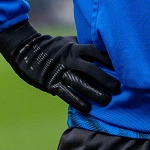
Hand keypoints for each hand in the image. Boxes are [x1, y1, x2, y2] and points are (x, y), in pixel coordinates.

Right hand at [0, 20, 120, 112]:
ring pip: (80, 83)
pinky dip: (76, 101)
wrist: (26, 50)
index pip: (97, 52)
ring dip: (94, 93)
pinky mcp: (50, 82)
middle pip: (91, 69)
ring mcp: (60, 71)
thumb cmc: (53, 47)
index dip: (110, 60)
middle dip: (106, 79)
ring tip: (107, 101)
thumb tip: (105, 49)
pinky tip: (87, 108)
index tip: (123, 68)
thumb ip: (84, 45)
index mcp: (75, 47)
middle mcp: (69, 58)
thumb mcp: (69, 42)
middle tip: (118, 88)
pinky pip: (65, 93)